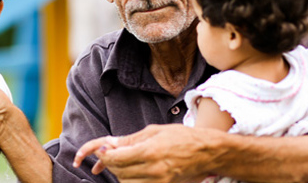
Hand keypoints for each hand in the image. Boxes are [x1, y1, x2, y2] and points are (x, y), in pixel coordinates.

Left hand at [75, 124, 216, 182]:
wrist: (207, 152)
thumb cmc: (182, 137)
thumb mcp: (155, 130)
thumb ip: (131, 139)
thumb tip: (111, 144)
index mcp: (150, 152)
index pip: (117, 158)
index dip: (105, 155)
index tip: (101, 150)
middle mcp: (153, 170)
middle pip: (119, 172)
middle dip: (110, 163)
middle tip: (109, 154)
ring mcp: (159, 181)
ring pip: (126, 182)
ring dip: (119, 172)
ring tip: (122, 161)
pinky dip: (131, 179)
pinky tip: (133, 170)